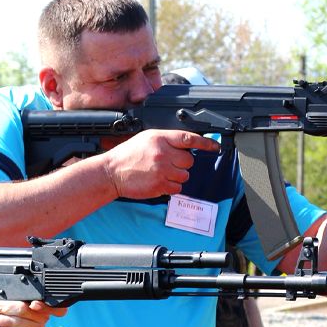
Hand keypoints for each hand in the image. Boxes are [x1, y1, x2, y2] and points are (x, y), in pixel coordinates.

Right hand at [101, 130, 219, 198]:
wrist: (112, 172)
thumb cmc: (128, 155)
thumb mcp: (147, 139)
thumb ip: (167, 140)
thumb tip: (186, 144)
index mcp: (160, 138)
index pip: (189, 139)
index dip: (205, 144)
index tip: (214, 147)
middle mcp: (163, 153)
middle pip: (189, 160)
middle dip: (182, 163)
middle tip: (169, 163)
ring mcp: (162, 171)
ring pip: (185, 175)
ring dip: (177, 176)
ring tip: (162, 172)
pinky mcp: (160, 186)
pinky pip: (177, 188)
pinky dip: (171, 187)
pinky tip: (159, 181)